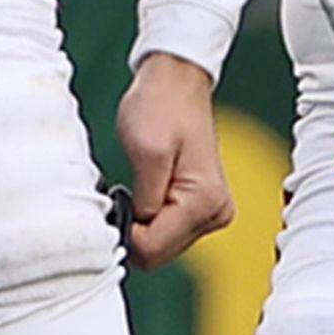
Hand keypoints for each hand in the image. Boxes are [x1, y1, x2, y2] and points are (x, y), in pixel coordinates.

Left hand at [117, 53, 233, 268]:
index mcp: (205, 203)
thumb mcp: (145, 152)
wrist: (176, 82)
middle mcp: (216, 214)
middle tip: (126, 189)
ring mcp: (212, 211)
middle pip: (160, 253)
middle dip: (135, 228)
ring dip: (142, 221)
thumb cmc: (161, 107)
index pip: (153, 249)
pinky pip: (167, 229)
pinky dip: (149, 216)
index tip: (117, 199)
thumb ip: (143, 203)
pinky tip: (147, 189)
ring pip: (162, 244)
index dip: (125, 231)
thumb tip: (135, 238)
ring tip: (139, 183)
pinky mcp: (202, 206)